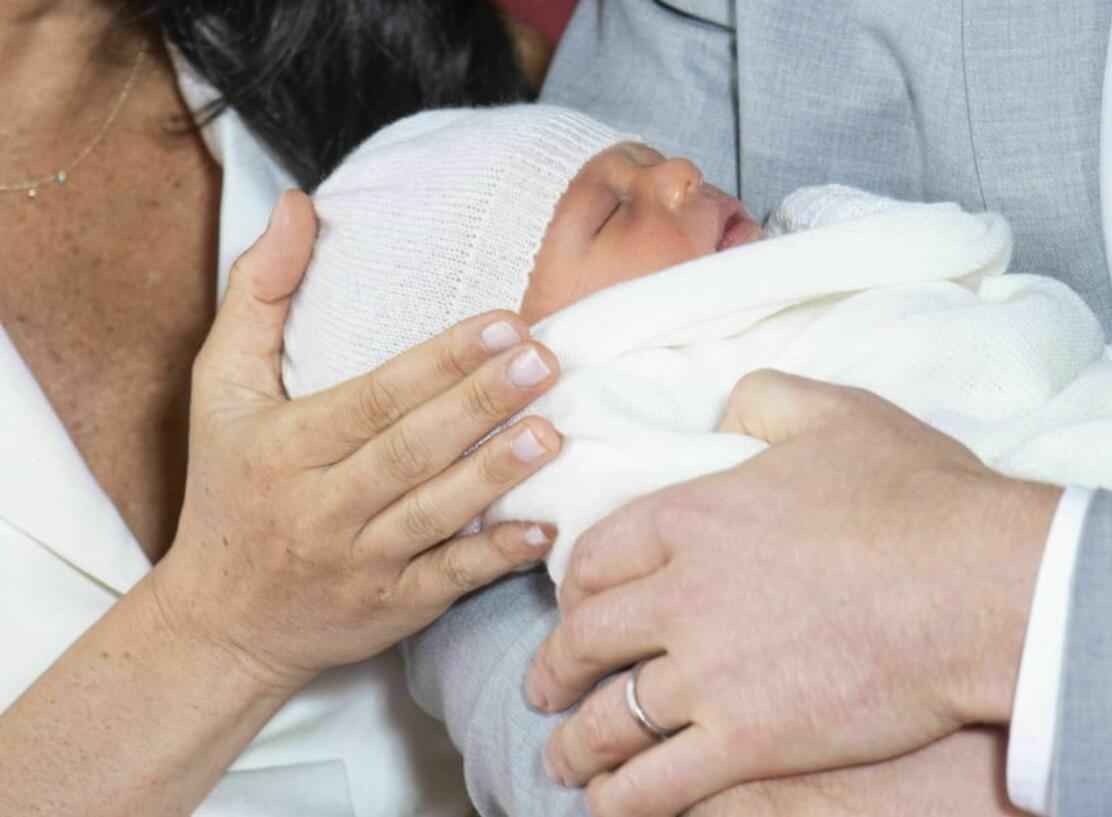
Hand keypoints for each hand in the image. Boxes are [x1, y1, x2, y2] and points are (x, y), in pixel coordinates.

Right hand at [151, 191, 563, 689]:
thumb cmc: (228, 487)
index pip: (372, 399)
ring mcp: (359, 563)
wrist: (221, 622)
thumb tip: (298, 205)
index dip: (438, 362)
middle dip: (480, 403)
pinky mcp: (392, 609)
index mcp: (283, 446)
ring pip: (434, 514)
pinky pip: (448, 581)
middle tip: (544, 360)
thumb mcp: (219, 388)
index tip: (502, 322)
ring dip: (495, 474)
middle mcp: (320, 507)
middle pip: (409, 450)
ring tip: (552, 431)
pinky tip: (543, 528)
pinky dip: (495, 557)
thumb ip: (257, 293)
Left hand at [525, 370, 1059, 815]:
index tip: (572, 605)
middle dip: (555, 668)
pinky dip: (623, 800)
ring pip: (610, 719)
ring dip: (576, 744)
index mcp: (691, 517)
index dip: (573, 587)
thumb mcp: (836, 413)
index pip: (595, 556)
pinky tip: (609, 804)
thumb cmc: (916, 496)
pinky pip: (659, 785)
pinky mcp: (749, 740)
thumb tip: (730, 405)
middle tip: (545, 685)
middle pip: (585, 639)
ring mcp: (709, 673)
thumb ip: (765, 399)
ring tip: (565, 758)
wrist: (980, 582)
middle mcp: (681, 595)